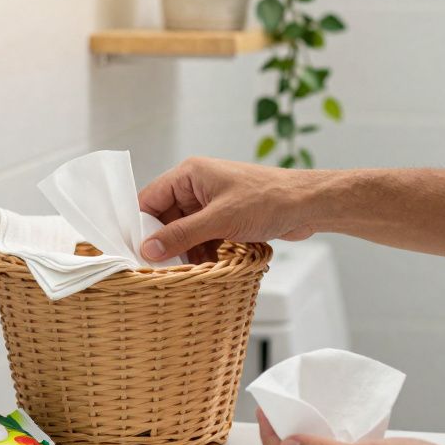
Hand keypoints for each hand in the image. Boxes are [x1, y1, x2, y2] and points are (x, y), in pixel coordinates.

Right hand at [137, 156, 324, 261]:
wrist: (308, 204)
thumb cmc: (268, 200)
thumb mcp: (220, 220)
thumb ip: (182, 234)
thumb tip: (148, 248)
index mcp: (190, 174)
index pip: (150, 198)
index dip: (141, 224)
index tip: (136, 251)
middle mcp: (198, 185)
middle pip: (166, 216)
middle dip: (166, 241)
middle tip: (162, 267)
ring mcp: (213, 201)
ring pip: (185, 229)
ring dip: (185, 249)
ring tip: (187, 270)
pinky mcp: (227, 216)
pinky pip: (204, 235)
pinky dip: (202, 250)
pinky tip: (206, 265)